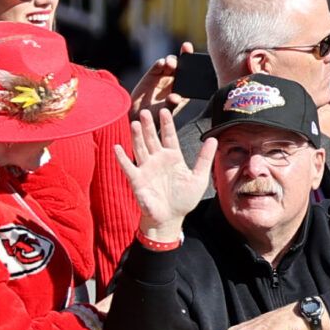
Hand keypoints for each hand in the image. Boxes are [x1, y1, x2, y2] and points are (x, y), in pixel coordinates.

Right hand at [113, 107, 215, 239]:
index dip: (167, 124)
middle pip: (152, 138)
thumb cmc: (183, 200)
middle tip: (145, 111)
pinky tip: (117, 147)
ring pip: (140, 148)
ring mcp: (146, 168)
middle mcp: (158, 159)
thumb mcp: (198, 178)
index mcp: (172, 157)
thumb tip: (213, 139)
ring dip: (136, 136)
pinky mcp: (137, 180)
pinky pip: (128, 167)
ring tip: (134, 123)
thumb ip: (204, 158)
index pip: (169, 136)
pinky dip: (121, 158)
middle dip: (149, 125)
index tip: (165, 111)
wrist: (170, 218)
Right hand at [128, 43, 192, 124]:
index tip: (198, 60)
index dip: (195, 67)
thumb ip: (171, 105)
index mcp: (183, 91)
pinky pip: (157, 66)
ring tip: (171, 63)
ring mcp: (164, 77)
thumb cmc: (156, 117)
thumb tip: (176, 97)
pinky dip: (160, 64)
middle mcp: (175, 82)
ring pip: (171, 63)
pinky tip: (162, 63)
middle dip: (185, 55)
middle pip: (183, 65)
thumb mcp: (165, 113)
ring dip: (172, 60)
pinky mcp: (152, 74)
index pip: (192, 77)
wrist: (138, 117)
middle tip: (187, 48)